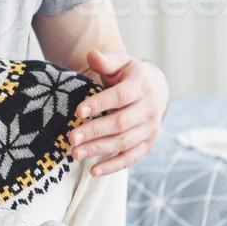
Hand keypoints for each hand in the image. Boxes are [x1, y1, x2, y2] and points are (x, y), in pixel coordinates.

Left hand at [69, 50, 168, 175]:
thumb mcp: (120, 62)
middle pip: (120, 123)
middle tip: (71, 138)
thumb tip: (92, 55)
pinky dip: (113, 166)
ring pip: (124, 142)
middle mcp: (150, 108)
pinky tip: (93, 170)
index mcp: (142, 85)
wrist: (155, 88)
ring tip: (75, 154)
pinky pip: (131, 158)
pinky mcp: (148, 143)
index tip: (78, 111)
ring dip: (99, 150)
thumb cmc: (129, 74)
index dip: (100, 104)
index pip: (120, 96)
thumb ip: (106, 60)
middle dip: (94, 132)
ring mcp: (151, 128)